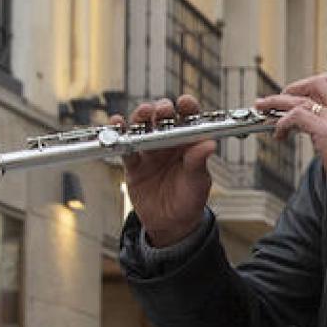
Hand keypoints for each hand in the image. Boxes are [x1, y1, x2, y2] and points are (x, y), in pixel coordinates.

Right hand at [117, 95, 216, 247]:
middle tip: (162, 110)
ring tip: (143, 113)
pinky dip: (119, 134)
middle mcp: (168, 144)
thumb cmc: (189, 201)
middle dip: (161, 110)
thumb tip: (209, 144)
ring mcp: (149, 152)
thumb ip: (198, 162)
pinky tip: (117, 124)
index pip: (188, 120)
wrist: (171, 224)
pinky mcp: (133, 164)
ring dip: (141, 117)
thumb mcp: (198, 182)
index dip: (186, 108)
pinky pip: (124, 146)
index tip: (185, 102)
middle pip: (163, 119)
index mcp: (187, 145)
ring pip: (142, 128)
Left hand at [259, 72, 326, 214]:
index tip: (300, 94)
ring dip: (276, 102)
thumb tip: (315, 132)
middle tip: (277, 98)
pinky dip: (282, 123)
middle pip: (316, 83)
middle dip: (292, 87)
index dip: (314, 84)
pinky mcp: (326, 133)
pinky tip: (279, 134)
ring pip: (300, 99)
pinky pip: (296, 117)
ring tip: (264, 109)